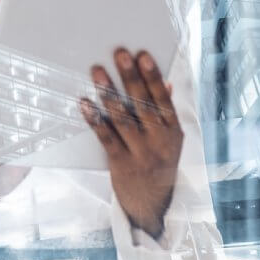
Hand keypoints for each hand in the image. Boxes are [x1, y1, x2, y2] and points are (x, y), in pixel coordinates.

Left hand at [79, 48, 182, 238]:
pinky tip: (85, 103)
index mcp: (173, 131)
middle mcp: (159, 141)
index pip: (163, 99)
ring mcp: (140, 153)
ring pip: (123, 119)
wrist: (152, 205)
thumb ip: (166, 111)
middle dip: (130, 77)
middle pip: (143, 104)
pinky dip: (95, 119)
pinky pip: (106, 137)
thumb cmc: (159, 163)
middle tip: (119, 54)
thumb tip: (167, 83)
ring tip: (97, 72)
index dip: (153, 77)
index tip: (143, 56)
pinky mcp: (121, 164)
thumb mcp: (171, 139)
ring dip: (109, 93)